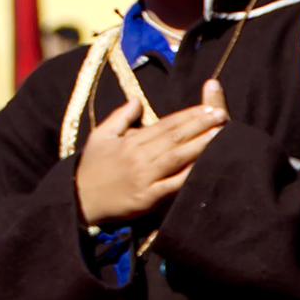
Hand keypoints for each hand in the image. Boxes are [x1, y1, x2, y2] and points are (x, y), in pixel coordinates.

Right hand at [73, 95, 224, 226]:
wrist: (77, 200)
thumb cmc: (91, 167)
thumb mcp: (100, 137)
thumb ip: (120, 117)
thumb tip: (136, 99)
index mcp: (130, 141)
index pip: (165, 125)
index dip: (189, 116)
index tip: (209, 107)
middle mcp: (138, 156)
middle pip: (174, 137)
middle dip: (200, 125)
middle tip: (222, 114)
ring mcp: (144, 177)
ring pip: (176, 157)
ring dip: (200, 144)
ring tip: (221, 134)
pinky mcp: (147, 197)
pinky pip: (172, 184)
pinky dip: (189, 175)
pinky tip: (206, 166)